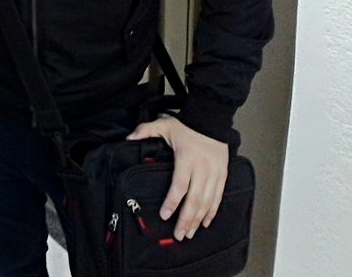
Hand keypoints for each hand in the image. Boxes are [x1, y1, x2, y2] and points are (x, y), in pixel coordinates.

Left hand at [128, 114, 228, 240]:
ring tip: (189, 233)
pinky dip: (212, 211)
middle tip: (179, 235)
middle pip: (194, 199)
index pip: (179, 186)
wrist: (212, 117)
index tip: (164, 215)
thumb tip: (128, 138)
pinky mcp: (223, 174)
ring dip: (198, 219)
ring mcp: (215, 173)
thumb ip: (145, 130)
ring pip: (207, 202)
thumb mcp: (164, 124)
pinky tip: (205, 222)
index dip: (172, 202)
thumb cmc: (187, 124)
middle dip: (186, 219)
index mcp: (186, 159)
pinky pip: (218, 197)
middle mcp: (202, 168)